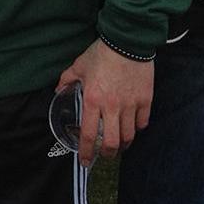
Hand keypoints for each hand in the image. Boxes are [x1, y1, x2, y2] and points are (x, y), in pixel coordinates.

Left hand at [56, 40, 152, 166]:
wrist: (127, 42)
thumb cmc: (101, 54)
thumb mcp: (78, 66)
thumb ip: (67, 80)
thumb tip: (58, 89)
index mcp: (92, 100)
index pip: (87, 135)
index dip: (86, 152)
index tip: (84, 161)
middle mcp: (111, 107)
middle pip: (111, 143)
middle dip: (107, 154)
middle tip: (104, 155)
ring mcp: (131, 105)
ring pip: (129, 136)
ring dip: (123, 144)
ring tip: (119, 144)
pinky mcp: (146, 100)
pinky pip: (143, 122)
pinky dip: (138, 128)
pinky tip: (133, 127)